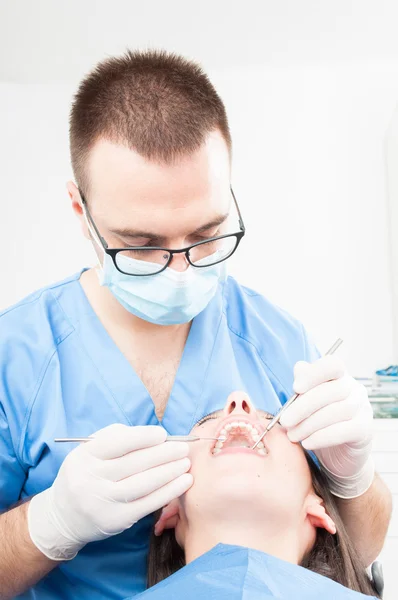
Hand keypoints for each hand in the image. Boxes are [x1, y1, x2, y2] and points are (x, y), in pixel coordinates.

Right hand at [28, 424, 192, 559]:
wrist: (63, 517)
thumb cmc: (85, 474)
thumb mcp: (89, 451)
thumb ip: (116, 438)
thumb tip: (153, 435)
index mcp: (85, 456)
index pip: (118, 443)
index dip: (143, 437)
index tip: (163, 434)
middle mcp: (91, 479)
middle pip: (134, 463)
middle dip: (164, 454)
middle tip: (183, 448)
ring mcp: (103, 502)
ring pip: (144, 484)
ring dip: (170, 473)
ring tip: (186, 464)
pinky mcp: (116, 520)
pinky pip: (147, 504)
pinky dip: (168, 492)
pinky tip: (183, 483)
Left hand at [280, 356, 374, 497]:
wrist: (339, 454)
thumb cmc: (319, 422)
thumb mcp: (307, 402)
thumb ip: (303, 384)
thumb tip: (300, 369)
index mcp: (339, 377)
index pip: (333, 365)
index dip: (314, 373)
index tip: (295, 387)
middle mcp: (354, 389)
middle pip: (331, 390)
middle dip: (303, 406)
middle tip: (285, 421)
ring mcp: (363, 409)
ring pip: (338, 411)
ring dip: (310, 424)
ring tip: (293, 435)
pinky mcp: (365, 431)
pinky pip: (345, 431)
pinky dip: (322, 437)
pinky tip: (307, 443)